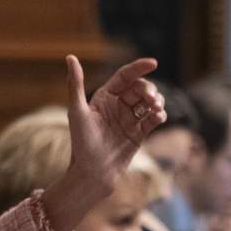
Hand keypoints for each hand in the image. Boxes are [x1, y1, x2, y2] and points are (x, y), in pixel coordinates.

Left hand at [41, 56, 166, 230]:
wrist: (93, 173)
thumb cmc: (81, 143)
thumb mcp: (76, 111)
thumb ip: (75, 84)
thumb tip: (70, 57)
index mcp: (104, 97)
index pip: (125, 76)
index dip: (139, 68)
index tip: (153, 63)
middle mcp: (118, 105)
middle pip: (140, 88)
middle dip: (149, 89)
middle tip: (151, 99)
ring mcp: (130, 119)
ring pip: (149, 101)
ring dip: (157, 100)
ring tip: (155, 108)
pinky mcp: (139, 133)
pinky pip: (153, 118)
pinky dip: (159, 115)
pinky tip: (158, 117)